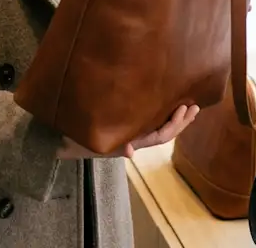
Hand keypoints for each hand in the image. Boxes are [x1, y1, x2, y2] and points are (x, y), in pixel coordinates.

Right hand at [56, 104, 198, 160]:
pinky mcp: (123, 124)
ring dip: (173, 117)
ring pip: (158, 126)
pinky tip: (164, 102)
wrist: (60, 138)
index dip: (174, 123)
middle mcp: (134, 136)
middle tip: (195, 105)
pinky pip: (147, 120)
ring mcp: (130, 131)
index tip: (184, 107)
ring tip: (187, 104)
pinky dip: (159, 113)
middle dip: (181, 121)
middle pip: (164, 132)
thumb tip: (131, 153)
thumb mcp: (96, 142)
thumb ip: (114, 146)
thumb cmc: (77, 138)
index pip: (159, 135)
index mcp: (131, 140)